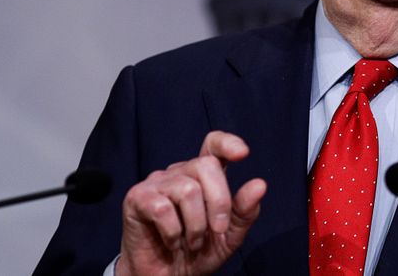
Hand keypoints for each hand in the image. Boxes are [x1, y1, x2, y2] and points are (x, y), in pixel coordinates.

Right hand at [116, 131, 266, 275]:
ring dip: (196, 225)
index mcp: (203, 176)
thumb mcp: (229, 236)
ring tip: (191, 242)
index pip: (213, 144)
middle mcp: (179, 173)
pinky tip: (171, 242)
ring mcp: (157, 183)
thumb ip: (244, 211)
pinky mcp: (137, 199)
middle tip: (217, 230)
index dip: (227, 143)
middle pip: (206, 166)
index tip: (243, 154)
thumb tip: (260, 184)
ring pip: (187, 189)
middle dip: (220, 202)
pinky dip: (173, 232)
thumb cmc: (197, 253)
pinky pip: (162, 208)